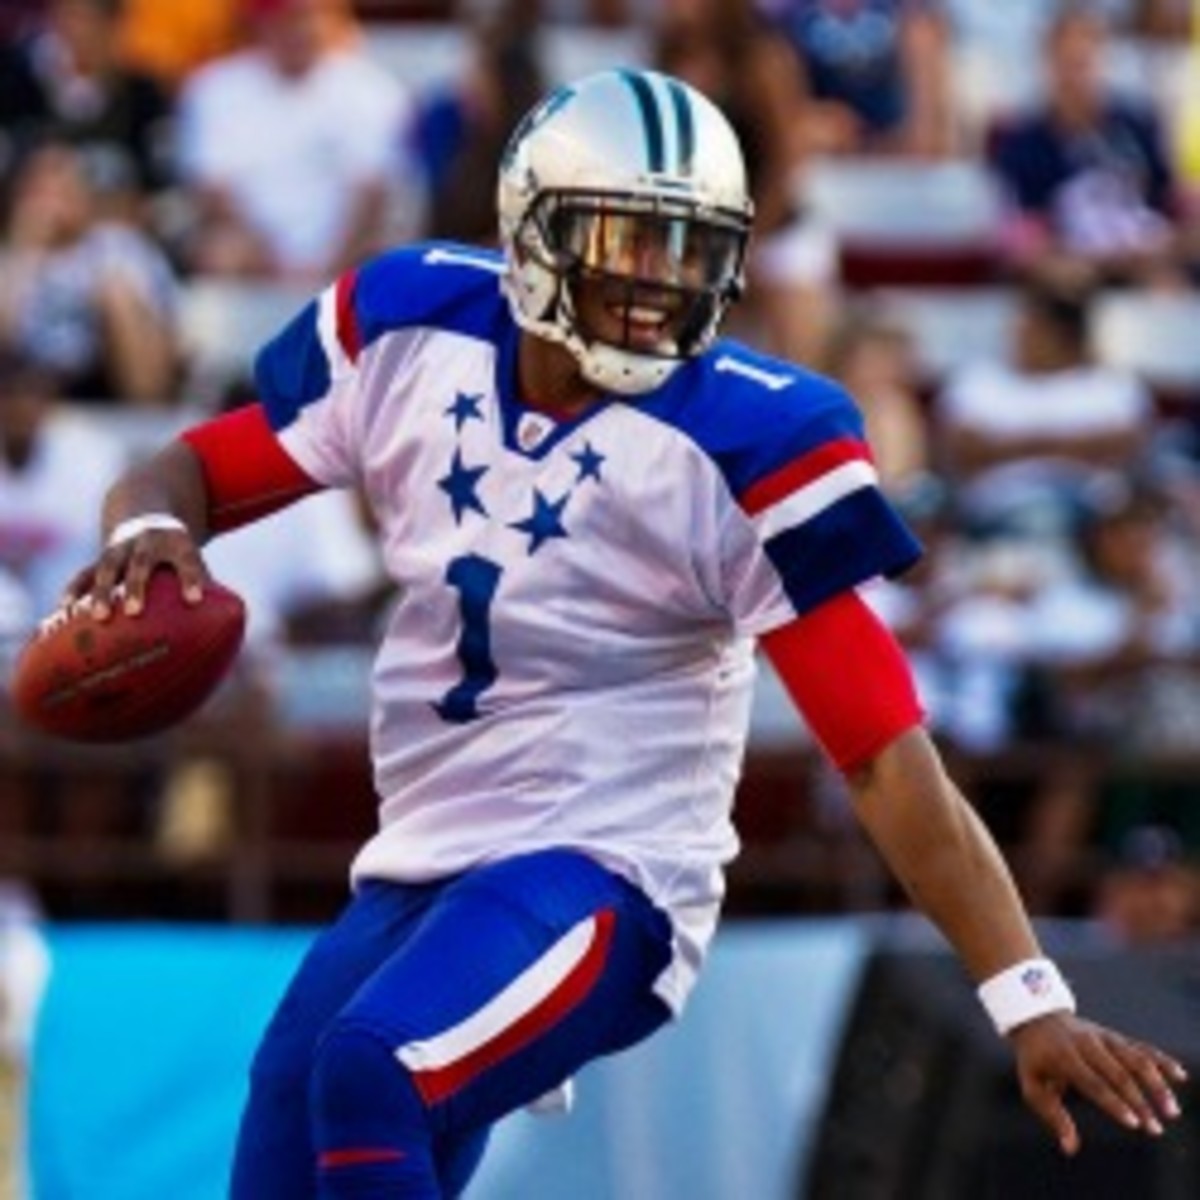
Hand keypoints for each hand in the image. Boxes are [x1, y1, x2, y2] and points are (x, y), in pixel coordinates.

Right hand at [61, 529, 207, 620]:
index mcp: (176, 543)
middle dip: (136, 586)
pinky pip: (84, 573)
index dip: (191, 579)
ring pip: (107, 567)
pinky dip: (74, 590)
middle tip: (135, 611)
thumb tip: (224, 632)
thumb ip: (207, 589)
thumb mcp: (193, 559)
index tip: (194, 600)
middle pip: (140, 563)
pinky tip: (64, 611)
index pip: (187, 561)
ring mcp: (120, 549)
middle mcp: (146, 543)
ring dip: (101, 591)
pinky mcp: (100, 558)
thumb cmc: (177, 553)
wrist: (146, 516)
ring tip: (98, 617)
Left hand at [1010, 1012, 1187, 1155]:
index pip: (1093, 1082)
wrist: (1035, 1016)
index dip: (1115, 1103)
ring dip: (1156, 1084)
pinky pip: (1141, 1046)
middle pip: (1119, 1073)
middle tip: (1155, 1129)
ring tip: (1171, 1110)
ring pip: (1135, 1058)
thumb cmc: (1035, 1058)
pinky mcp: (1114, 1036)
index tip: (1134, 1123)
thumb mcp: (1031, 1084)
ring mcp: (1103, 1037)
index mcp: (1065, 1057)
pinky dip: (1161, 1059)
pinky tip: (1179, 1075)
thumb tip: (1070, 1148)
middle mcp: (1087, 1045)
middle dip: (1140, 1102)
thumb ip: (1052, 1114)